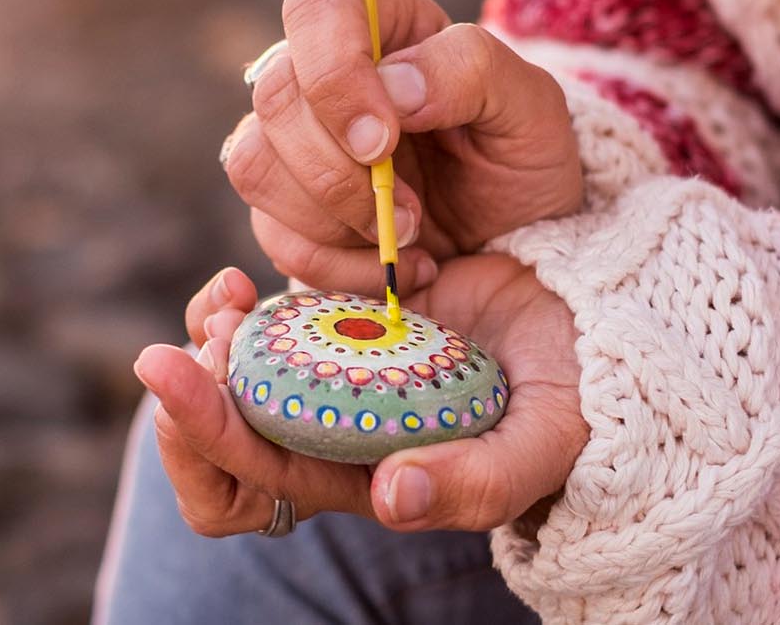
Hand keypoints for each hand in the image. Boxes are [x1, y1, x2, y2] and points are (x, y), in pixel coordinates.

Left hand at [136, 258, 585, 533]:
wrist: (595, 321)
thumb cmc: (577, 396)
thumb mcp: (543, 443)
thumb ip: (478, 482)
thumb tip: (388, 499)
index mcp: (365, 479)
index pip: (252, 485)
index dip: (204, 441)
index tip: (184, 377)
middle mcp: (335, 436)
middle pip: (218, 442)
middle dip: (187, 394)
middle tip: (184, 342)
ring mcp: (333, 378)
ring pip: (232, 379)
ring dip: (210, 342)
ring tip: (223, 299)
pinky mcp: (341, 323)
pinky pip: (264, 326)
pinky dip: (242, 307)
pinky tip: (248, 280)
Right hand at [224, 0, 582, 295]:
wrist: (516, 239)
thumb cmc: (522, 156)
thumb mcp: (530, 107)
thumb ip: (470, 71)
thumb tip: (393, 86)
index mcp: (381, 24)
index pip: (316, 12)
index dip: (335, 75)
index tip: (384, 140)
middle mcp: (321, 75)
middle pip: (275, 98)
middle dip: (341, 171)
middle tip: (411, 211)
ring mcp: (293, 143)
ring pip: (256, 166)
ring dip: (334, 219)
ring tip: (410, 237)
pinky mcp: (285, 208)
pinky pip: (272, 235)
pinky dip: (336, 266)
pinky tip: (394, 265)